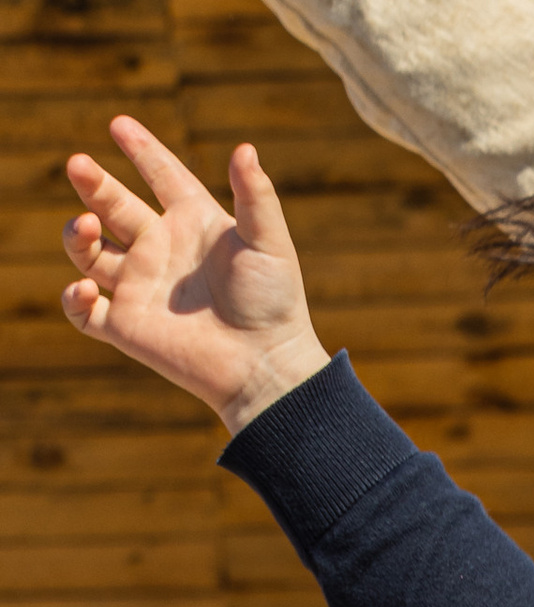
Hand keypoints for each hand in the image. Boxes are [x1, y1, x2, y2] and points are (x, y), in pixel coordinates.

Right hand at [61, 121, 328, 437]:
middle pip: (113, 205)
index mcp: (193, 222)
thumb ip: (255, 195)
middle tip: (78, 164)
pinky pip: (84, 312)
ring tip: (86, 226)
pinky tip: (86, 289)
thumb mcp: (269, 243)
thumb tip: (245, 149)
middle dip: (93, 183)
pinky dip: (74, 298)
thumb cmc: (273, 305)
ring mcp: (141, 287)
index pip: (161, 175)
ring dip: (77, 235)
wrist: (266, 367)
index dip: (141, 149)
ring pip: (89, 251)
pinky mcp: (128, 327)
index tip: (118, 125)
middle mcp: (161, 249)